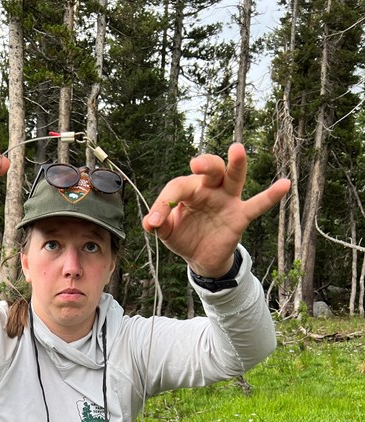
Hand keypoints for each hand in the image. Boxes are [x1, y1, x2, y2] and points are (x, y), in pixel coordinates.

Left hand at [142, 143, 290, 276]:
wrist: (201, 258)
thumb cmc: (184, 236)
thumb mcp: (168, 232)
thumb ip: (159, 224)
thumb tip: (149, 222)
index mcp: (189, 190)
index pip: (177, 188)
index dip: (163, 204)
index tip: (154, 223)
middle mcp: (210, 189)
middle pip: (210, 170)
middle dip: (205, 164)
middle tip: (196, 164)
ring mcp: (227, 200)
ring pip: (233, 178)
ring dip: (235, 164)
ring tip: (237, 150)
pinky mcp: (240, 216)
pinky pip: (258, 204)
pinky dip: (271, 196)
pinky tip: (284, 184)